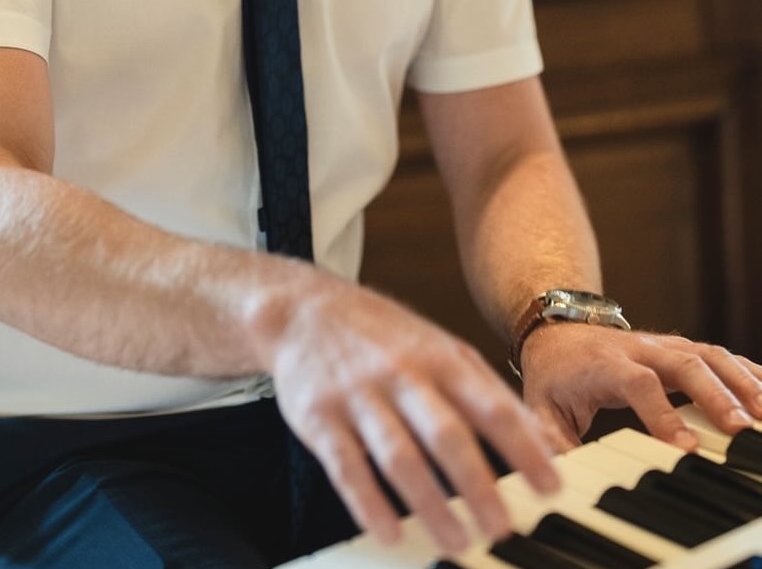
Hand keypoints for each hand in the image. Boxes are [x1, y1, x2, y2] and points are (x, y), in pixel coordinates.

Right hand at [266, 275, 560, 550]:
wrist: (304, 310)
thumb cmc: (385, 337)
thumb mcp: (442, 349)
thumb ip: (489, 393)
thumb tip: (545, 442)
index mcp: (441, 359)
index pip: (491, 405)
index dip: (523, 448)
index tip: (549, 488)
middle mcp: (402, 375)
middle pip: (446, 433)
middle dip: (477, 485)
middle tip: (503, 529)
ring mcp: (359, 395)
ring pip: (399, 454)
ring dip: (430, 503)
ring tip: (456, 542)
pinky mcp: (319, 417)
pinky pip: (346, 466)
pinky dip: (368, 503)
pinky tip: (389, 533)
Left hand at [519, 320, 761, 450]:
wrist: (556, 328)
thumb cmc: (554, 373)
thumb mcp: (540, 406)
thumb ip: (553, 440)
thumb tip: (563, 474)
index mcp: (605, 363)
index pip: (639, 383)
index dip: (664, 413)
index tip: (686, 449)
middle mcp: (638, 348)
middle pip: (683, 363)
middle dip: (715, 396)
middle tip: (740, 430)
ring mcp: (661, 345)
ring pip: (707, 355)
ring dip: (739, 382)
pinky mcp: (677, 348)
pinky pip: (716, 355)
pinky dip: (744, 372)